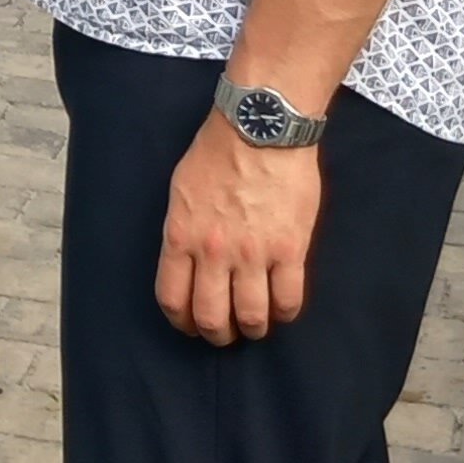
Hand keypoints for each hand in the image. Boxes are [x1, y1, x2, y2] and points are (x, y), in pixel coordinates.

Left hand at [158, 113, 322, 343]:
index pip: (172, 298)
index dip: (181, 321)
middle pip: (212, 318)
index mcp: (181, 237)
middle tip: (226, 333)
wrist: (260, 128)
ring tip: (256, 324)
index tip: (191, 325)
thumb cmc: (216, 153)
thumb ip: (184, 231)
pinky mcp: (290, 250)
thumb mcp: (181, 192)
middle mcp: (213, 253)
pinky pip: (289, 300)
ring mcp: (254, 254)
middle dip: (218, 334)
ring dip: (254, 329)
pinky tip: (282, 308)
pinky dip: (285, 313)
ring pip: (253, 317)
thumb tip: (189, 262)